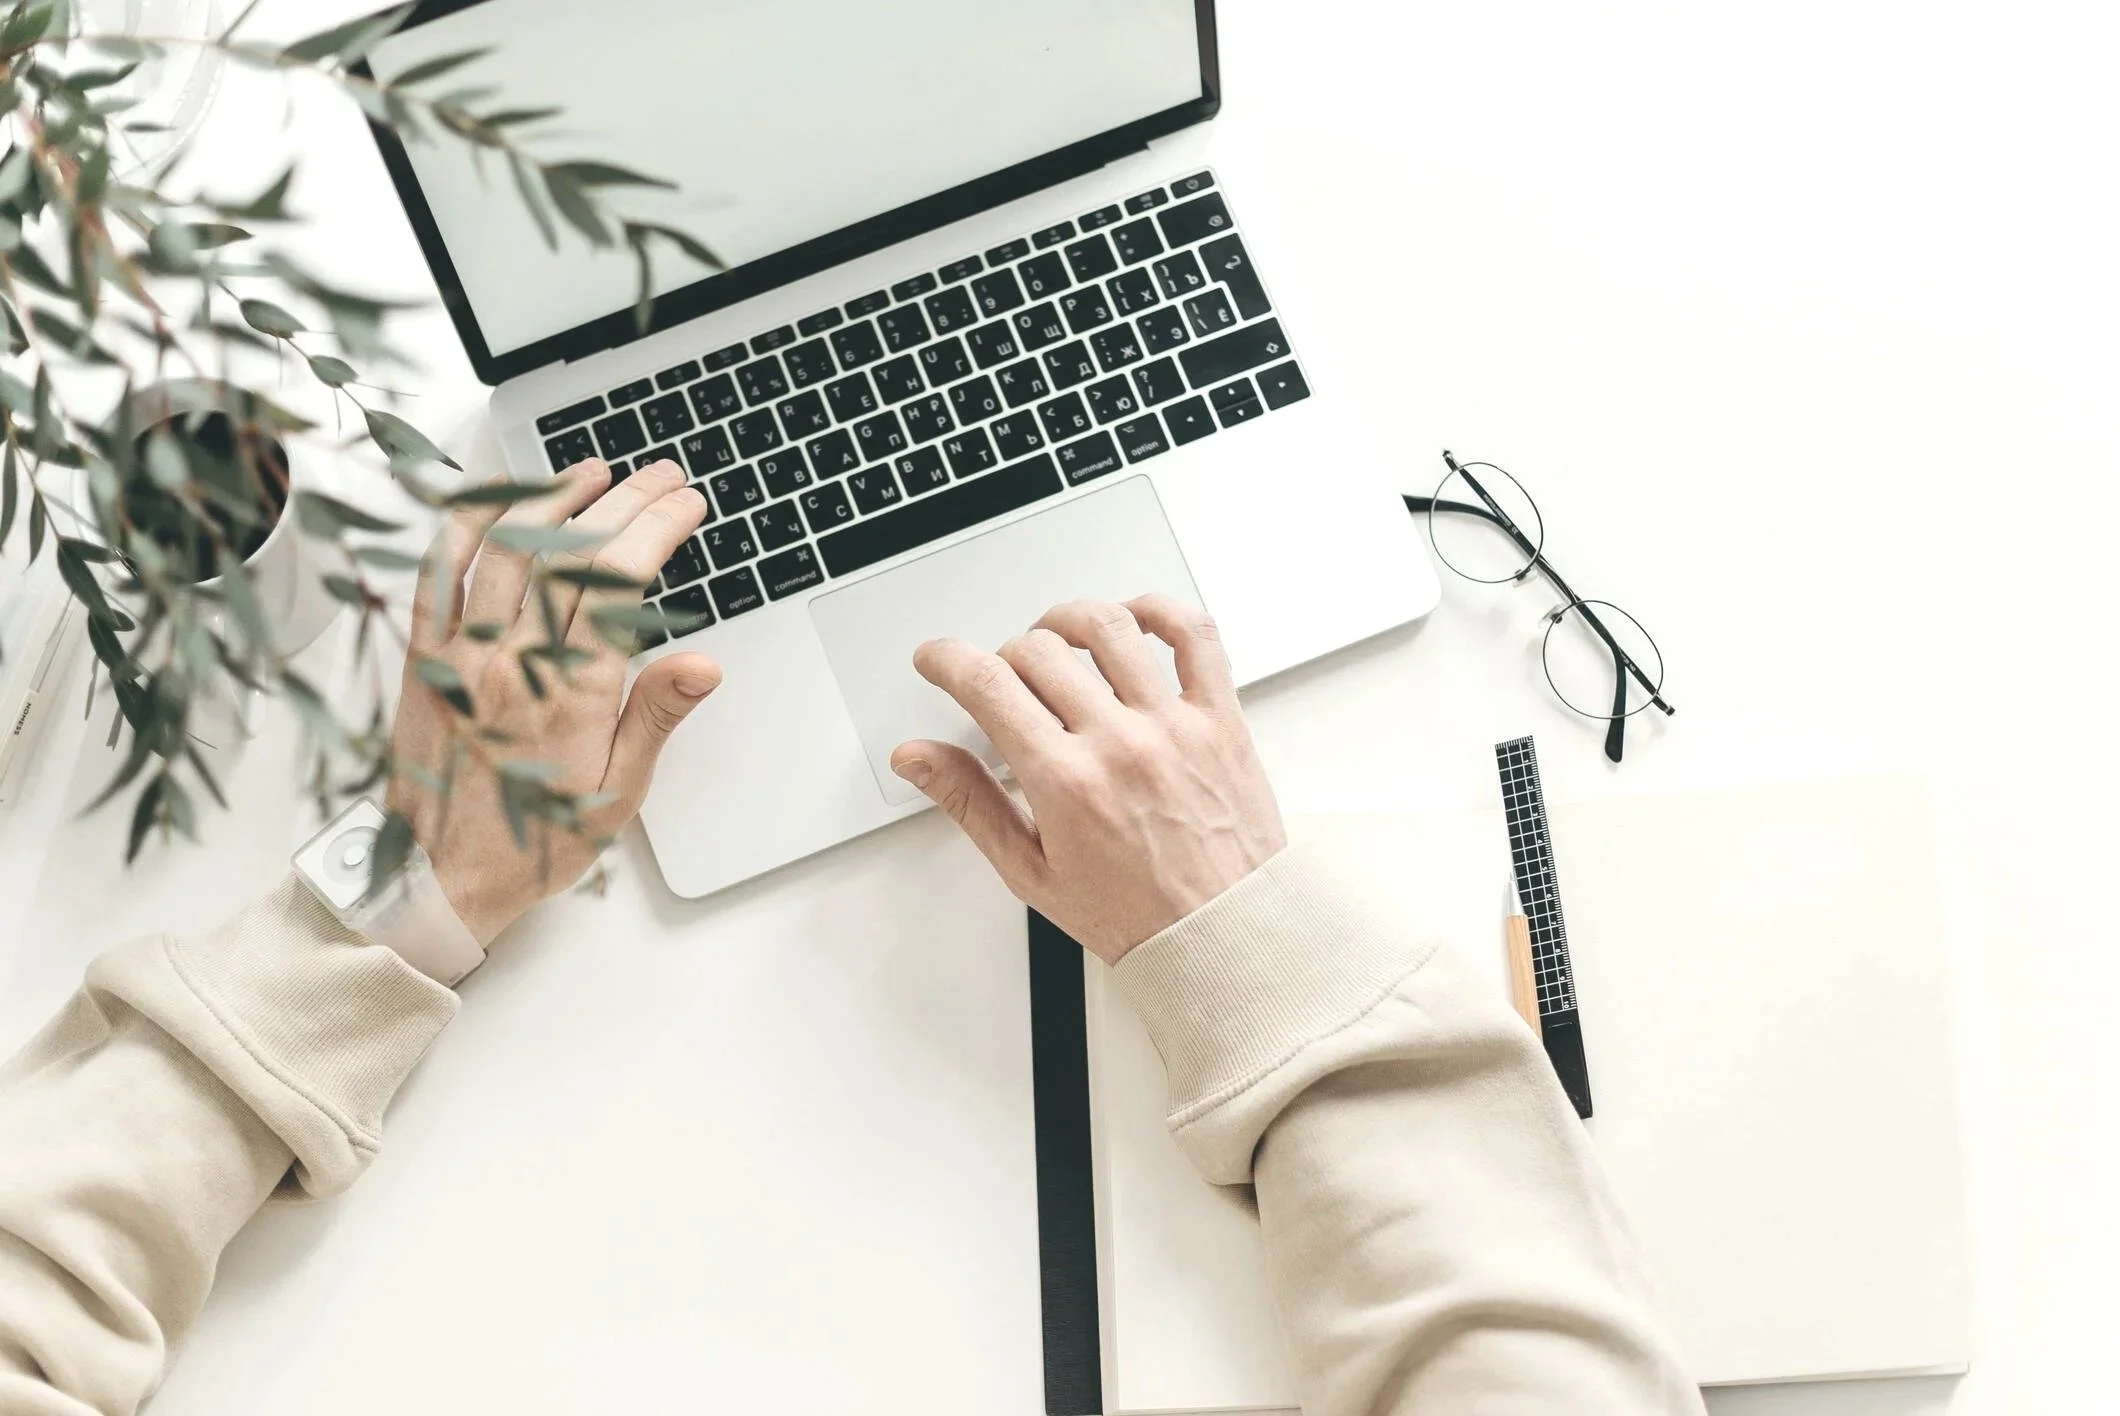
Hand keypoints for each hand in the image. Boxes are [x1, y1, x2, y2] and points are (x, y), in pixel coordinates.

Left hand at [387, 458, 719, 945]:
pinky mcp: (422, 656)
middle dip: (625, 501)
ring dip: (554, 499)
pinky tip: (497, 500)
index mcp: (569, 695)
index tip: (686, 505)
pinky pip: (437, 572)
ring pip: (507, 548)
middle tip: (661, 477)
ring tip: (593, 473)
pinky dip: (467, 525)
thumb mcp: (616, 795)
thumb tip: (703, 664)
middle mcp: (513, 663)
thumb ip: (655, 717)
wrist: (437, 878)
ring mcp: (460, 653)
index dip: (658, 529)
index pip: (621, 583)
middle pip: (573, 553)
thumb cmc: (532, 842)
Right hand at [889, 596, 1285, 963]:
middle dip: (1004, 657)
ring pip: (1109, 627)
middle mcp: (1120, 744)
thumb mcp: (1031, 872)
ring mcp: (1174, 725)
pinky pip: (1196, 637)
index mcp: (1066, 783)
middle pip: (1039, 650)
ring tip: (1057, 641)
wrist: (1224, 936)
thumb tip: (918, 758)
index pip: (987, 686)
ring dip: (1067, 621)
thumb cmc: (1135, 915)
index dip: (947, 660)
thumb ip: (969, 803)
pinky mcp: (1220, 719)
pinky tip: (1135, 621)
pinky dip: (1162, 611)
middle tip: (1004, 682)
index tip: (938, 660)